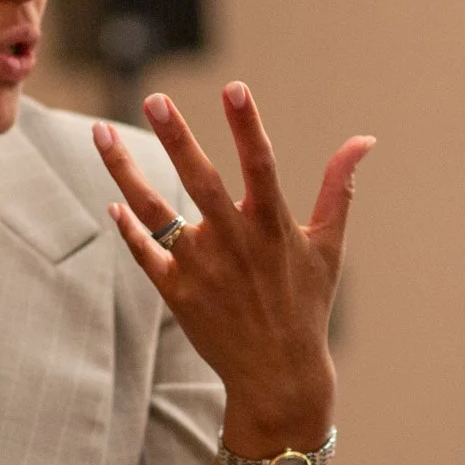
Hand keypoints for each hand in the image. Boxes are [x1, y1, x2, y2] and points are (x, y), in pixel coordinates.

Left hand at [92, 83, 373, 449]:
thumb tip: (364, 139)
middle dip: (178, 138)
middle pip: (201, 181)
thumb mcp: (329, 245)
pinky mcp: (176, 293)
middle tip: (155, 98)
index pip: (261, 165)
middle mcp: (235, 243)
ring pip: (156, 212)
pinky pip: (145, 253)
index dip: (248, 126)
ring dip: (126, 172)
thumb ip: (339, 187)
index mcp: (273, 227)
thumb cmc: (306, 304)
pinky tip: (113, 201)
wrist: (278, 375)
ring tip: (101, 132)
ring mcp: (201, 268)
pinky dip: (128, 228)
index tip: (235, 88)